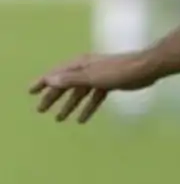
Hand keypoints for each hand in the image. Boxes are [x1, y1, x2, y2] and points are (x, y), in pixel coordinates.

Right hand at [29, 52, 159, 122]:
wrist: (146, 68)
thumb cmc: (118, 71)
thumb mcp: (92, 76)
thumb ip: (71, 79)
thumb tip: (50, 79)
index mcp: (81, 64)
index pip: (57, 73)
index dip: (43, 82)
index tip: (30, 91)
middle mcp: (88, 68)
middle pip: (66, 84)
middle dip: (54, 96)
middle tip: (41, 110)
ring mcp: (99, 76)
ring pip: (80, 92)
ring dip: (70, 105)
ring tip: (60, 119)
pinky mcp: (110, 83)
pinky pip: (94, 97)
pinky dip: (88, 107)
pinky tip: (83, 119)